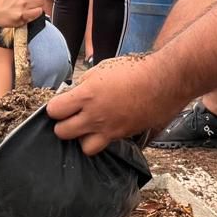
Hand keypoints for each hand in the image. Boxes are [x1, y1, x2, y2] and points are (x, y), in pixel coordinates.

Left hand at [46, 56, 183, 155]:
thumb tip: (75, 93)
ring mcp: (109, 129)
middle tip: (72, 116)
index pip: (54, 111)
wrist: (162, 82)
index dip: (55, 108)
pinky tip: (106, 127)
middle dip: (63, 125)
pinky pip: (104, 145)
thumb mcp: (102, 69)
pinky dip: (101, 139)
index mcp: (87, 95)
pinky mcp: (122, 136)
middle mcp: (95, 116)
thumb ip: (84, 84)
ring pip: (84, 148)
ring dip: (82, 138)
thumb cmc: (133, 71)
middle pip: (62, 133)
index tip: (61, 104)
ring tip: (88, 127)